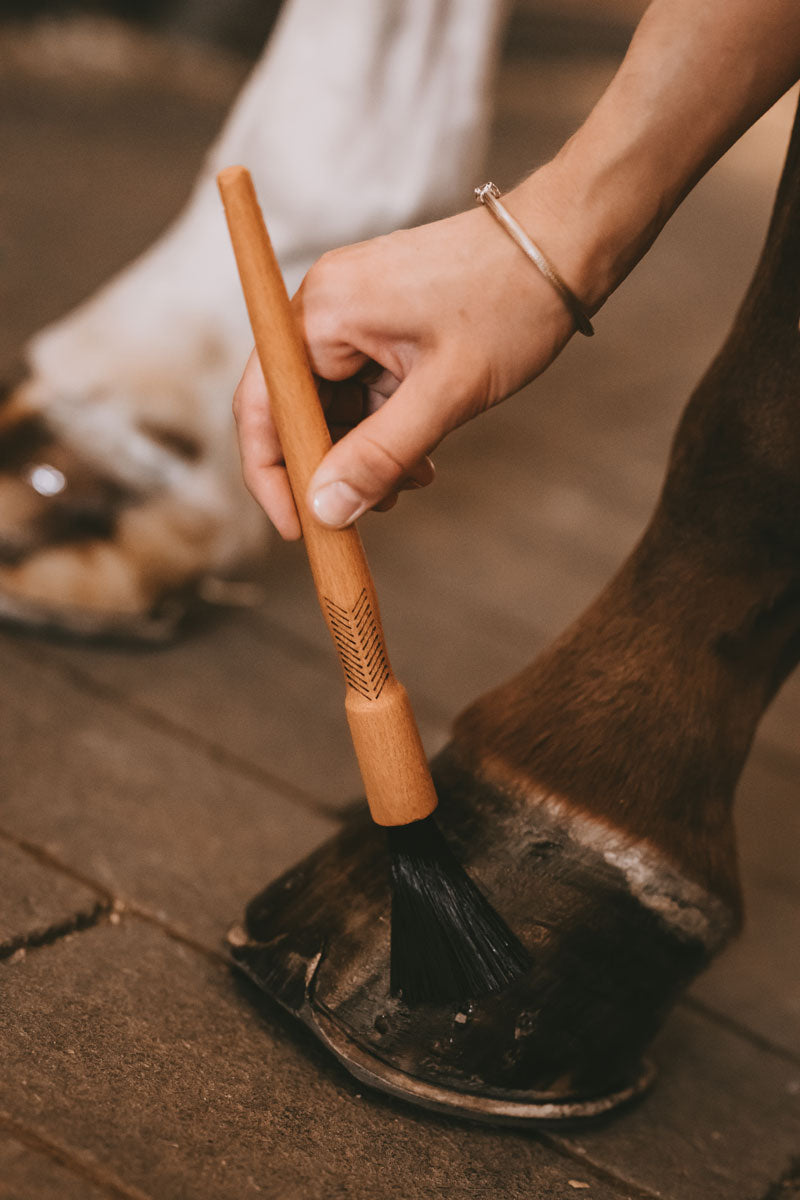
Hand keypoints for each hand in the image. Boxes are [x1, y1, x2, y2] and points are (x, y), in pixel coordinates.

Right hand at [233, 201, 577, 538]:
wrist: (567, 244)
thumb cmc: (511, 304)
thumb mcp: (445, 394)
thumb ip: (379, 456)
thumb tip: (325, 510)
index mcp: (324, 312)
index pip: (263, 405)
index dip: (272, 474)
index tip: (299, 530)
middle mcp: (325, 306)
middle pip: (298, 409)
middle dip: (334, 467)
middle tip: (379, 508)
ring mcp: (353, 311)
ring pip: (335, 406)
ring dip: (367, 452)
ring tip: (416, 481)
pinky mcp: (381, 320)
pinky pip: (363, 388)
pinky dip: (386, 426)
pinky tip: (422, 456)